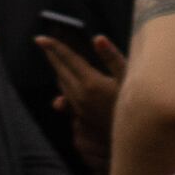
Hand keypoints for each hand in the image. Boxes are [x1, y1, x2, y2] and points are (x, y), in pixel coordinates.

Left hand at [37, 31, 122, 174]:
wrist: (135, 137)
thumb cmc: (136, 103)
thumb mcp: (128, 77)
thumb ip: (112, 57)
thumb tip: (97, 38)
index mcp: (90, 82)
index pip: (68, 60)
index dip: (54, 47)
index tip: (39, 38)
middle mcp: (80, 96)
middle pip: (60, 71)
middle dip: (52, 56)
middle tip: (44, 44)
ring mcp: (79, 109)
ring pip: (62, 85)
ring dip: (58, 70)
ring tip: (54, 58)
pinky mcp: (81, 118)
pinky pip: (67, 97)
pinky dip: (64, 84)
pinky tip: (67, 82)